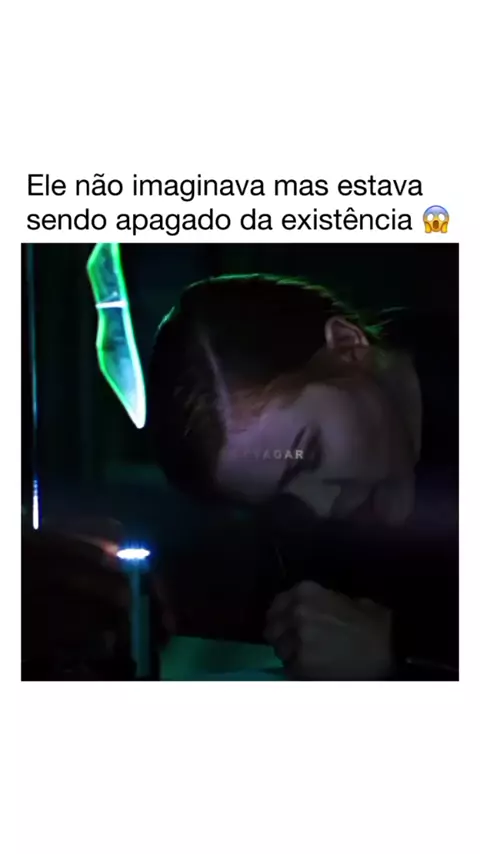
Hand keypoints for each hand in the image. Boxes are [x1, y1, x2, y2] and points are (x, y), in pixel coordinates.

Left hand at [264, 581, 391, 679]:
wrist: (391, 646)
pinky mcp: (302, 666)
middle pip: (272, 630)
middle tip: (296, 645)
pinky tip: (316, 670)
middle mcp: (295, 613)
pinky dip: (299, 672)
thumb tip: (306, 612)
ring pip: (280, 652)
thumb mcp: (343, 599)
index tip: (285, 626)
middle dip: (282, 638)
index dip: (280, 618)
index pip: (275, 606)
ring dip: (290, 656)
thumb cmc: (373, 621)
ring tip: (310, 659)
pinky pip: (290, 671)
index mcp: (305, 592)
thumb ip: (318, 603)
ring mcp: (297, 640)